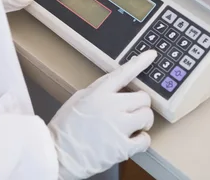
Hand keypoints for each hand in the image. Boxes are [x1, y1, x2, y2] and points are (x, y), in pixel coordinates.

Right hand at [48, 50, 156, 179]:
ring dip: (143, 121)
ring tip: (133, 126)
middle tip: (132, 111)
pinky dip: (142, 139)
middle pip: (143, 98)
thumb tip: (116, 87)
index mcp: (98, 93)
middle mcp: (111, 107)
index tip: (151, 55)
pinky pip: (145, 139)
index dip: (140, 63)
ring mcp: (118, 127)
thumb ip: (99, 91)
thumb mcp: (79, 99)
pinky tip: (133, 139)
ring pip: (147, 116)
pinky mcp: (122, 147)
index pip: (124, 73)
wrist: (58, 154)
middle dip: (140, 104)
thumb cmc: (66, 128)